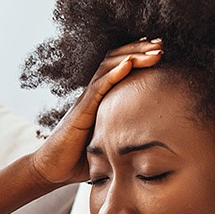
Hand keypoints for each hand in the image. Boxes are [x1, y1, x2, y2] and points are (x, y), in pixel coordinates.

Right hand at [28, 38, 163, 186]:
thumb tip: (153, 142)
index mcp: (100, 98)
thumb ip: (125, 135)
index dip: (138, 56)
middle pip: (115, 60)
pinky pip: (98, 88)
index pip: (119, 67)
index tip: (159, 50)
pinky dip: (114, 74)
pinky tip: (129, 64)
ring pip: (109, 68)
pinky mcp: (80, 111)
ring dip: (133, 56)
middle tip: (162, 44)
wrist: (51, 169)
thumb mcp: (109, 142)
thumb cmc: (79, 159)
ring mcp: (85, 100)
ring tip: (154, 50)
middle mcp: (92, 94)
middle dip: (140, 49)